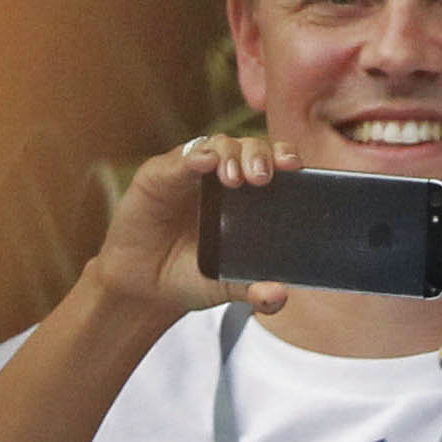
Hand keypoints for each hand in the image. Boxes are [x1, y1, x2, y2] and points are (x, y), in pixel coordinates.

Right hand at [88, 130, 286, 323]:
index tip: (295, 168)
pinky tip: (203, 162)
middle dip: (261, 155)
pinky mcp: (159, 174)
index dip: (285, 158)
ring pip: (217, 145)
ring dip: (230, 155)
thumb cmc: (191, 277)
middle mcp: (222, 177)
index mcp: (249, 197)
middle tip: (262, 177)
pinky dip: (193, 157)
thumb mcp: (226, 287)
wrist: (146, 287)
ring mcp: (191, 172)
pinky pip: (178, 158)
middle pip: (249, 148)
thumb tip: (279, 296)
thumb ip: (252, 290)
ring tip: (234, 177)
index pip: (273, 164)